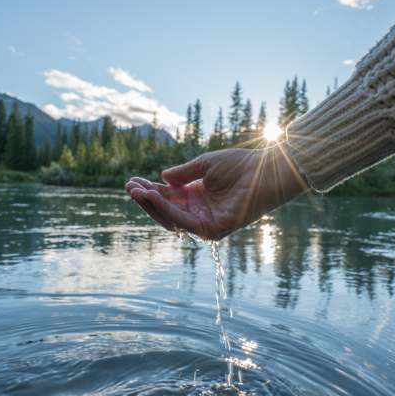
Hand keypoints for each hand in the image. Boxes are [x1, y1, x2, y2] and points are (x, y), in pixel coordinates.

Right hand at [125, 144, 308, 240]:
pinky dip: (168, 210)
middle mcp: (200, 211)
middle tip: (129, 187)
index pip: (168, 197)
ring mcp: (207, 222)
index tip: (132, 182)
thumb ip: (182, 174)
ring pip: (172, 218)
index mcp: (198, 196)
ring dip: (153, 205)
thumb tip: (162, 178)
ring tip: (137, 191)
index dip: (150, 191)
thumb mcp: (204, 165)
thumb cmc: (241, 165)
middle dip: (147, 200)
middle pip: (166, 210)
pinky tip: (154, 196)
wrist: (265, 170)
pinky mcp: (214, 230)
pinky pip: (185, 222)